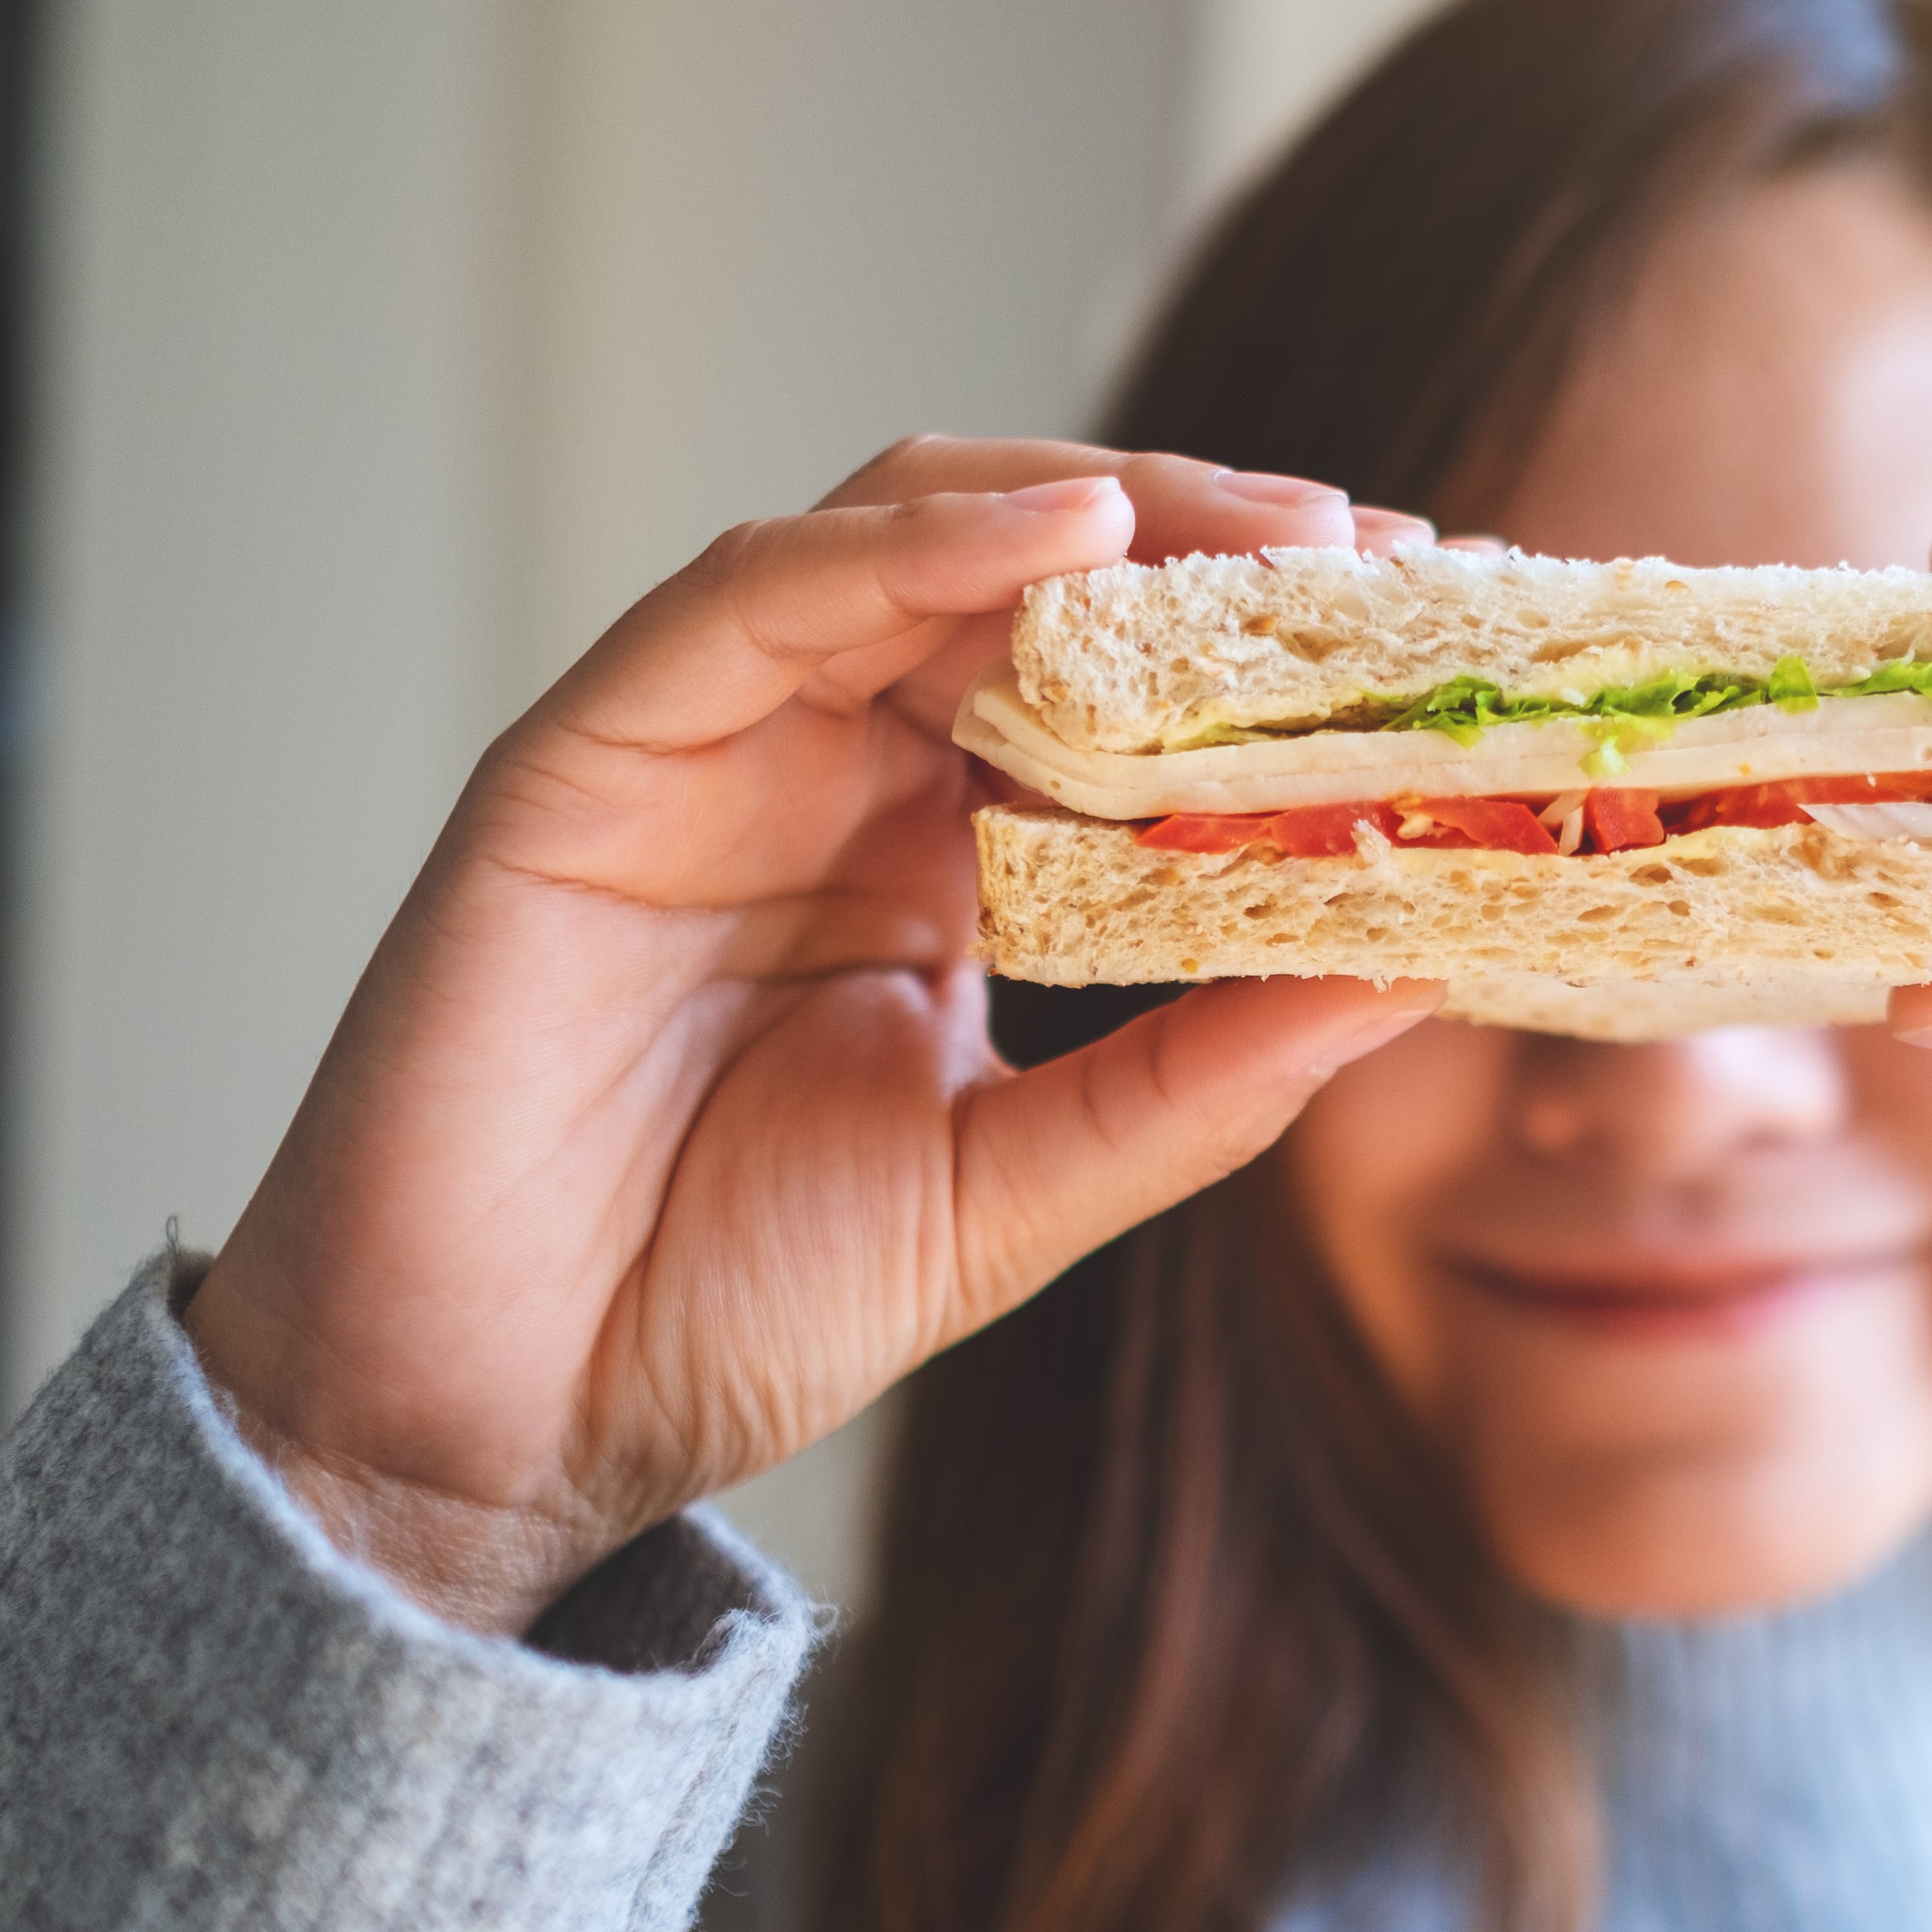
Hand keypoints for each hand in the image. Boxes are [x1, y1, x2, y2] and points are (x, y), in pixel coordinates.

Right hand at [184, 441, 1445, 1634]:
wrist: (498, 1422)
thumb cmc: (723, 1300)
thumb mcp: (1019, 1188)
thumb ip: (1196, 1083)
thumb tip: (1412, 976)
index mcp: (932, 855)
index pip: (1113, 685)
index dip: (1268, 644)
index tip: (1433, 632)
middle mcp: (824, 770)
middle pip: (1029, 574)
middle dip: (1214, 542)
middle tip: (1390, 553)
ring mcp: (704, 750)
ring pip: (903, 537)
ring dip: (1097, 510)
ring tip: (1273, 528)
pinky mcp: (583, 761)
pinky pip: (748, 600)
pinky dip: (904, 549)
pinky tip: (1063, 533)